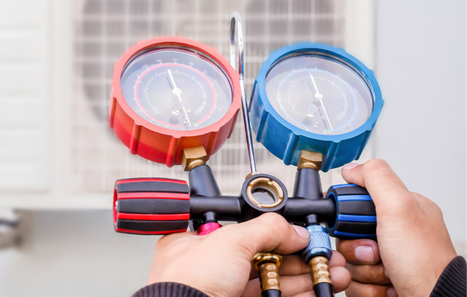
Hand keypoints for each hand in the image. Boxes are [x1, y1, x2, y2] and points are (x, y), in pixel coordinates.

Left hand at [147, 213, 350, 296]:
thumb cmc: (187, 283)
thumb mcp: (230, 242)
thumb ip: (265, 230)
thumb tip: (294, 230)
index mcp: (196, 243)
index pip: (244, 231)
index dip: (275, 232)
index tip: (302, 234)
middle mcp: (209, 267)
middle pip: (263, 257)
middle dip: (299, 256)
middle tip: (325, 255)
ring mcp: (224, 290)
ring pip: (273, 281)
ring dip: (305, 276)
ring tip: (333, 272)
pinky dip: (298, 293)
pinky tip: (318, 289)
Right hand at [336, 159, 456, 296]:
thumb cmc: (425, 263)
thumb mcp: (400, 208)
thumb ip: (376, 179)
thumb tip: (352, 167)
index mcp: (401, 211)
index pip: (357, 203)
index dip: (349, 217)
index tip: (356, 225)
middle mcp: (394, 234)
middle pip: (348, 235)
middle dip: (356, 249)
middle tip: (375, 253)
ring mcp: (387, 259)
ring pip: (349, 259)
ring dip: (362, 270)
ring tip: (385, 273)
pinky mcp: (380, 280)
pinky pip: (354, 281)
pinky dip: (366, 287)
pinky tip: (386, 286)